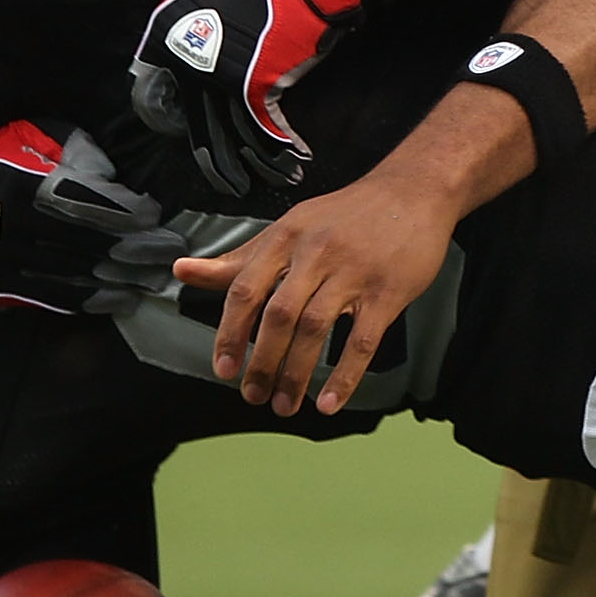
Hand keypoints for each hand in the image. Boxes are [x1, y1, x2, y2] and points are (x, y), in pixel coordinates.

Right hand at [0, 120, 185, 314]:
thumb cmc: (5, 166)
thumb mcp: (37, 140)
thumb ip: (77, 153)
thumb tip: (114, 177)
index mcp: (27, 185)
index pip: (90, 202)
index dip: (129, 212)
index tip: (156, 217)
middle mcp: (16, 225)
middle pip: (91, 242)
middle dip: (138, 249)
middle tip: (171, 252)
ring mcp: (7, 260)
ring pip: (78, 275)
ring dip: (123, 280)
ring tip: (155, 280)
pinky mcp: (1, 286)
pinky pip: (55, 298)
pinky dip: (94, 300)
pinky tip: (122, 299)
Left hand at [130, 0, 366, 198]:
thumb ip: (193, 11)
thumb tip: (191, 31)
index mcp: (168, 32)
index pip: (154, 87)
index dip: (171, 114)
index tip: (185, 129)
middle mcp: (188, 61)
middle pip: (197, 123)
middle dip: (213, 159)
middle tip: (224, 181)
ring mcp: (220, 78)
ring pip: (230, 135)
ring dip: (248, 165)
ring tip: (256, 185)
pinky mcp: (256, 88)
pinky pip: (266, 130)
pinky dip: (281, 151)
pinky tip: (293, 165)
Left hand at [174, 165, 458, 415]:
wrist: (414, 191)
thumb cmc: (346, 215)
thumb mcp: (289, 227)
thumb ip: (240, 258)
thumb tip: (181, 271)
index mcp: (287, 237)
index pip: (246, 289)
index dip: (230, 332)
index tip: (223, 369)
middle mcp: (316, 252)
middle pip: (279, 315)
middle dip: (262, 362)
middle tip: (254, 396)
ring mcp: (354, 272)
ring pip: (316, 329)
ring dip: (296, 373)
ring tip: (286, 405)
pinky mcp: (388, 291)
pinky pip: (363, 340)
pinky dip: (345, 375)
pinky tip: (329, 402)